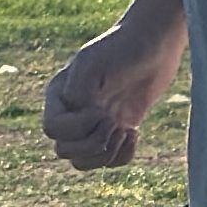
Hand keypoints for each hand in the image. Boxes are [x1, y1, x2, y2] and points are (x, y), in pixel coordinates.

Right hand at [42, 24, 180, 170]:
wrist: (154, 44)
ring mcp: (92, 125)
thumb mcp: (93, 63)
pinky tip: (134, 133)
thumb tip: (76, 116)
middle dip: (92, 143)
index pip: (52, 129)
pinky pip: (109, 162)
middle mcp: (71, 112)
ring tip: (125, 131)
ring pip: (82, 162)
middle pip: (64, 150)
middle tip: (114, 122)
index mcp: (59, 95)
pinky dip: (122, 156)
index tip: (102, 110)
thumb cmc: (122, 48)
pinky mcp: (115, 132)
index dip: (77, 128)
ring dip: (105, 154)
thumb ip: (77, 92)